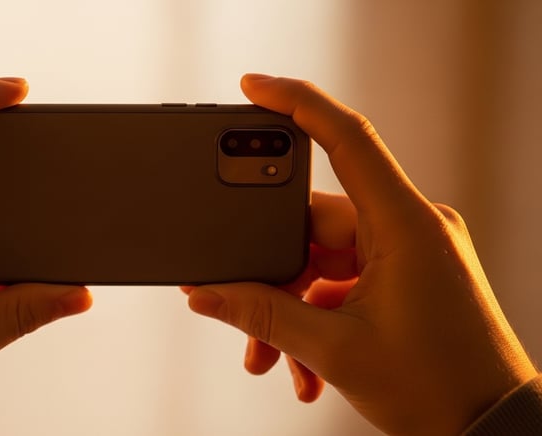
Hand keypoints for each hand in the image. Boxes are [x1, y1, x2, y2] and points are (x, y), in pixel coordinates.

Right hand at [184, 74, 537, 434]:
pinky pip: (344, 278)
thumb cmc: (438, 387)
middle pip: (313, 223)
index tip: (254, 88)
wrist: (487, 428)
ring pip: (323, 259)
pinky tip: (307, 364)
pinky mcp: (407, 274)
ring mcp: (409, 251)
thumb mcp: (334, 349)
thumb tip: (207, 295)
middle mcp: (409, 226)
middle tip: (241, 312)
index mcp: (403, 224)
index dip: (296, 103)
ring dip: (293, 307)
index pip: (347, 138)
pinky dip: (318, 314)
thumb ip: (262, 315)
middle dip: (274, 275)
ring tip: (279, 359)